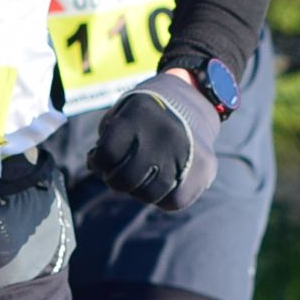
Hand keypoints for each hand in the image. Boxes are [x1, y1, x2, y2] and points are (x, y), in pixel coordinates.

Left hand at [91, 72, 218, 211]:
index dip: (97, 162)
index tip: (99, 158)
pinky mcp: (204, 167)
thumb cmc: (146, 112)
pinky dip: (163, 198)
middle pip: (124, 180)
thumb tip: (95, 167)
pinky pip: (174, 201)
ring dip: (139, 191)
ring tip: (142, 176)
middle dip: (115, 180)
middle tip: (120, 171)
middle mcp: (163, 133)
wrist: (192, 98)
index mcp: (140, 113)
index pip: (106, 155)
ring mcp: (186, 152)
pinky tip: (161, 182)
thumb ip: (106, 137)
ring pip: (148, 195)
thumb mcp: (122, 111)